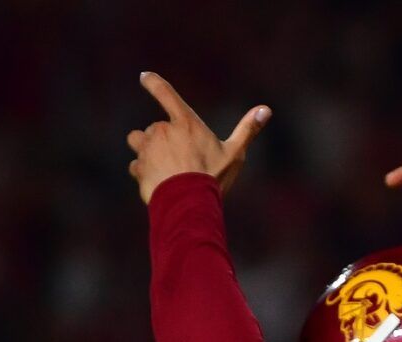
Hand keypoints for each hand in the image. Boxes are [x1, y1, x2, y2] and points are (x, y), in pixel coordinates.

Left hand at [126, 72, 270, 203]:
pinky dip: (142, 171)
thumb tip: (266, 110)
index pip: (165, 93)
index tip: (144, 76)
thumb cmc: (212, 177)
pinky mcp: (138, 167)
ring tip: (161, 166)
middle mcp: (162, 131)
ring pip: (137, 141)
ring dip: (144, 149)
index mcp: (185, 123)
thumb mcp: (234, 154)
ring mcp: (147, 148)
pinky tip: (155, 182)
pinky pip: (135, 165)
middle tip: (178, 160)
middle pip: (154, 128)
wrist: (188, 203)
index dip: (153, 82)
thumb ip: (247, 130)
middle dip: (160, 140)